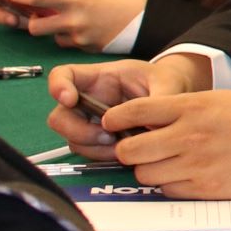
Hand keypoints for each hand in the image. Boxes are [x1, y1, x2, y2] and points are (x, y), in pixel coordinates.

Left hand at [0, 0, 146, 50]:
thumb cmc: (121, 0)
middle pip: (34, 27)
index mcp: (76, 0)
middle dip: (34, 22)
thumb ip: (68, 1)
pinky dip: (72, 40)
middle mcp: (74, 20)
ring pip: (52, 37)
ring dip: (55, 32)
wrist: (148, 20)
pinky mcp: (87, 51)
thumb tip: (44, 6)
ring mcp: (80, 38)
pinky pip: (69, 45)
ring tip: (73, 24)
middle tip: (41, 16)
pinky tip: (88, 32)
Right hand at [45, 56, 205, 158]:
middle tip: (108, 135)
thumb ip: (161, 97)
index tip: (69, 99)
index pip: (63, 75)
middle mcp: (87, 100)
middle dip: (78, 130)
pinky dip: (103, 155)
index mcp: (98, 77)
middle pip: (60, 117)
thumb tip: (153, 124)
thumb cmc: (164, 82)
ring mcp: (90, 122)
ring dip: (94, 147)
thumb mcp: (166, 82)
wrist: (172, 98)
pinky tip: (125, 153)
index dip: (58, 86)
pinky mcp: (99, 140)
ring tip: (123, 145)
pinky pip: (89, 152)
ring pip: (73, 139)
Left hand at [100, 91, 230, 199]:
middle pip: (130, 150)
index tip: (111, 123)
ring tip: (166, 164)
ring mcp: (196, 165)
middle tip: (138, 150)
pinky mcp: (205, 190)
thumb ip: (181, 109)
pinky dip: (171, 185)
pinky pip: (168, 191)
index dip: (115, 119)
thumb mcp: (218, 100)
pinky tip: (187, 176)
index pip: (134, 111)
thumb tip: (144, 120)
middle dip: (129, 151)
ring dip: (150, 170)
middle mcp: (189, 136)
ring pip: (145, 175)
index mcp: (191, 108)